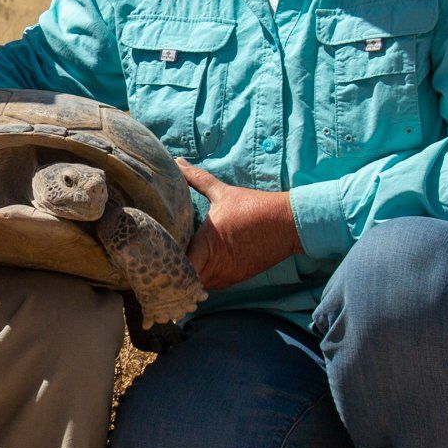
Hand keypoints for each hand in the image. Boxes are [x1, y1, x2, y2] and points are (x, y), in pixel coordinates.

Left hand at [178, 161, 302, 291]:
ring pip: (198, 285)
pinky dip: (204, 279)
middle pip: (185, 279)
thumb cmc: (253, 207)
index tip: (160, 250)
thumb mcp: (223, 192)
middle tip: (165, 259)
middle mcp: (216, 264)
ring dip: (189, 277)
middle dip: (175, 270)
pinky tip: (199, 268)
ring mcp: (227, 275)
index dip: (167, 260)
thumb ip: (196, 178)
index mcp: (208, 242)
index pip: (179, 264)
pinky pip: (213, 285)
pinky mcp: (237, 279)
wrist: (288, 224)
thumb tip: (177, 162)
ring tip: (179, 265)